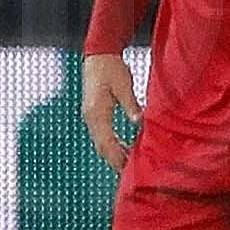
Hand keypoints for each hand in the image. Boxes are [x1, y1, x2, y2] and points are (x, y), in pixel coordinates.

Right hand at [78, 51, 140, 171]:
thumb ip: (131, 104)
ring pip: (101, 141)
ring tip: (128, 165)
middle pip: (101, 146)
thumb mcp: (124, 85)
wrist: (99, 56)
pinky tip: (124, 148)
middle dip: (114, 160)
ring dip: (113, 153)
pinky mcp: (94, 113)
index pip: (105, 141)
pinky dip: (112, 144)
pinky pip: (102, 134)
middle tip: (129, 173)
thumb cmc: (111, 69)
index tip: (126, 168)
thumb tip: (139, 121)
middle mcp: (91, 117)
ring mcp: (91, 116)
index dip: (116, 156)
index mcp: (97, 112)